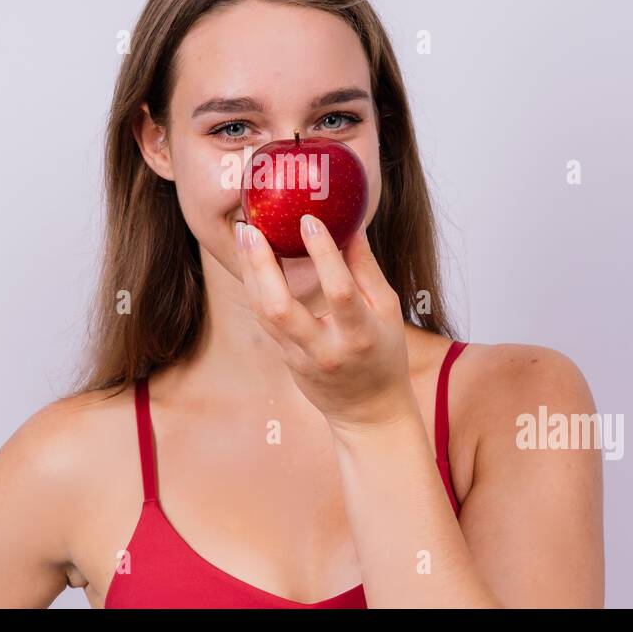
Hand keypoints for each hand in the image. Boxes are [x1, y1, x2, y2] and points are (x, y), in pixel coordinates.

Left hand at [233, 214, 415, 431]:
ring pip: (263, 313)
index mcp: (359, 335)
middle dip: (261, 265)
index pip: (339, 291)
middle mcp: (325, 348)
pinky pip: (263, 318)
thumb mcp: (389, 311)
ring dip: (249, 272)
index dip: (323, 254)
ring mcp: (300, 357)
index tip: (308, 220)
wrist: (368, 411)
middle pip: (281, 307)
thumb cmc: (384, 353)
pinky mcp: (285, 358)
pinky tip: (250, 259)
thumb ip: (367, 270)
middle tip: (250, 228)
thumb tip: (351, 226)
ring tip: (244, 234)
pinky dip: (255, 286)